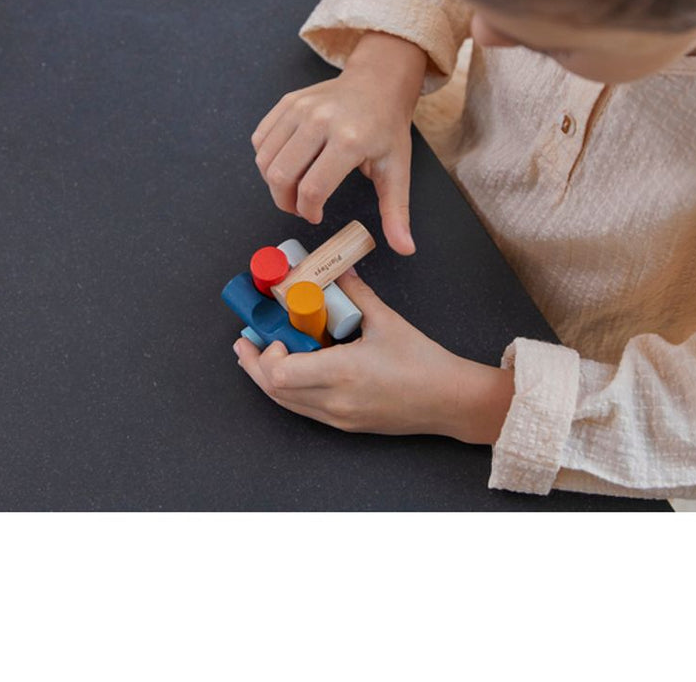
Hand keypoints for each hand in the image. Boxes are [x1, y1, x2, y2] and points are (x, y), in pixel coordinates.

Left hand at [232, 270, 514, 443]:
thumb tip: (336, 269)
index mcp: (342, 373)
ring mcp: (338, 418)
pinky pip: (304, 408)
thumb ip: (356, 293)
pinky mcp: (344, 425)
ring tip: (261, 354)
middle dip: (254, 365)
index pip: (281, 373)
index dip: (267, 353)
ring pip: (286, 403)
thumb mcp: (386, 320)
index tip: (273, 331)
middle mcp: (334, 401)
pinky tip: (292, 370)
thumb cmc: (423, 363)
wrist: (449, 400)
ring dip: (268, 379)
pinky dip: (289, 390)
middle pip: (274, 391)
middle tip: (245, 342)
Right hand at [251, 33, 425, 254]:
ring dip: (273, 183)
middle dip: (285, 202)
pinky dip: (267, 159)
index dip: (308, 211)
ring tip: (293, 188)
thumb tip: (405, 248)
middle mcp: (320, 121)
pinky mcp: (287, 102)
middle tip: (300, 207)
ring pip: (266, 159)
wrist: (378, 83)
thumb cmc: (387, 128)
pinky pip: (261, 139)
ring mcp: (300, 108)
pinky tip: (287, 165)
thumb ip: (396, 212)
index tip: (316, 216)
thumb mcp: (397, 171)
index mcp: (349, 140)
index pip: (312, 189)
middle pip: (282, 176)